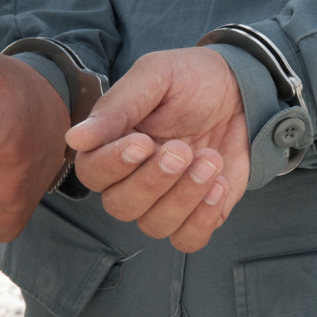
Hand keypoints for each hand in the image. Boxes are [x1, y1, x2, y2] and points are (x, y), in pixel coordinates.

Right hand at [65, 47, 249, 252]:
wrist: (242, 87)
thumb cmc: (191, 78)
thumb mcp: (154, 77)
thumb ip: (116, 107)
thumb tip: (74, 139)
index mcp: (110, 145)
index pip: (92, 173)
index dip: (114, 164)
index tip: (144, 142)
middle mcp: (130, 178)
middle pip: (119, 206)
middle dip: (153, 182)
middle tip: (182, 149)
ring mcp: (163, 199)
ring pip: (153, 225)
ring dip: (183, 198)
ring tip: (209, 161)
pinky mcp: (197, 212)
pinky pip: (188, 240)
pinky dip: (203, 220)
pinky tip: (219, 185)